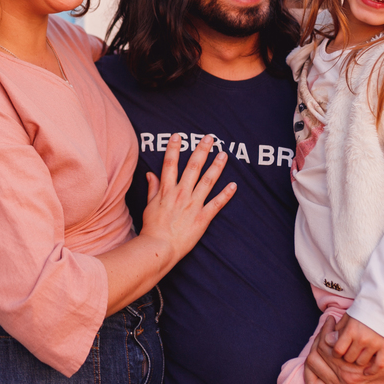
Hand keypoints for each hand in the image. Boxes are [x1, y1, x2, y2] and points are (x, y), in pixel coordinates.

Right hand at [139, 134, 235, 261]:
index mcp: (167, 190)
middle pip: (193, 167)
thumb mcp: (149, 205)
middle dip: (201, 150)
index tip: (178, 136)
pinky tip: (234, 185)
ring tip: (223, 154)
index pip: (170, 164)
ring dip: (216, 167)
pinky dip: (226, 195)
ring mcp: (193, 205)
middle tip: (209, 138)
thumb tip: (150, 173)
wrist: (158, 247)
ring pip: (207, 181)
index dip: (174, 149)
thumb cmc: (152, 228)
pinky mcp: (202, 218)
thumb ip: (152, 188)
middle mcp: (181, 194)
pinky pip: (216, 204)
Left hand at [298, 314, 383, 383]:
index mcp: (350, 368)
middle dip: (315, 345)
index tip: (329, 322)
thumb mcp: (374, 339)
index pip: (322, 347)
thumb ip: (350, 334)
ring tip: (312, 356)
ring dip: (308, 370)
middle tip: (322, 337)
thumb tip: (329, 330)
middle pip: (314, 363)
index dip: (323, 331)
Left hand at [331, 314, 383, 369]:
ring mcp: (374, 344)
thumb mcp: (347, 318)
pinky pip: (378, 365)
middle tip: (348, 353)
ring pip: (361, 362)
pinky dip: (371, 370)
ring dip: (358, 361)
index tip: (337, 351)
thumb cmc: (362, 312)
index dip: (336, 352)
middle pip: (348, 358)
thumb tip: (328, 341)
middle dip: (346, 357)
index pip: (338, 350)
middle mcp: (362, 338)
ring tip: (357, 356)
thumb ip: (337, 330)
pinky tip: (366, 371)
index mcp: (350, 330)